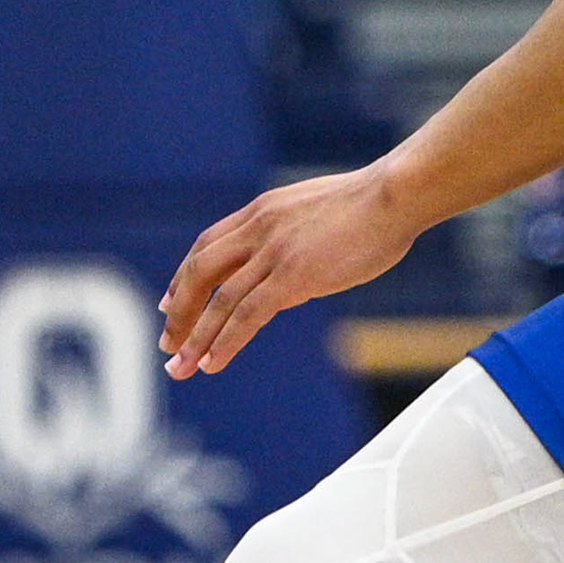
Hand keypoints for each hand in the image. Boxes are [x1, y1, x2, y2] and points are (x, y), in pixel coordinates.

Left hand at [162, 164, 425, 377]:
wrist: (396, 195)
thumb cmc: (375, 205)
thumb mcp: (317, 216)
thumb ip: (294, 243)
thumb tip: (289, 283)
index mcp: (263, 210)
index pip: (207, 245)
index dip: (184, 277)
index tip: (170, 303)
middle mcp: (259, 228)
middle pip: (199, 271)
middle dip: (179, 311)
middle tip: (168, 343)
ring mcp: (274, 251)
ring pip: (219, 300)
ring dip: (195, 337)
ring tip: (180, 367)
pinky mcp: (294, 275)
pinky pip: (248, 314)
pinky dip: (225, 341)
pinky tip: (212, 363)